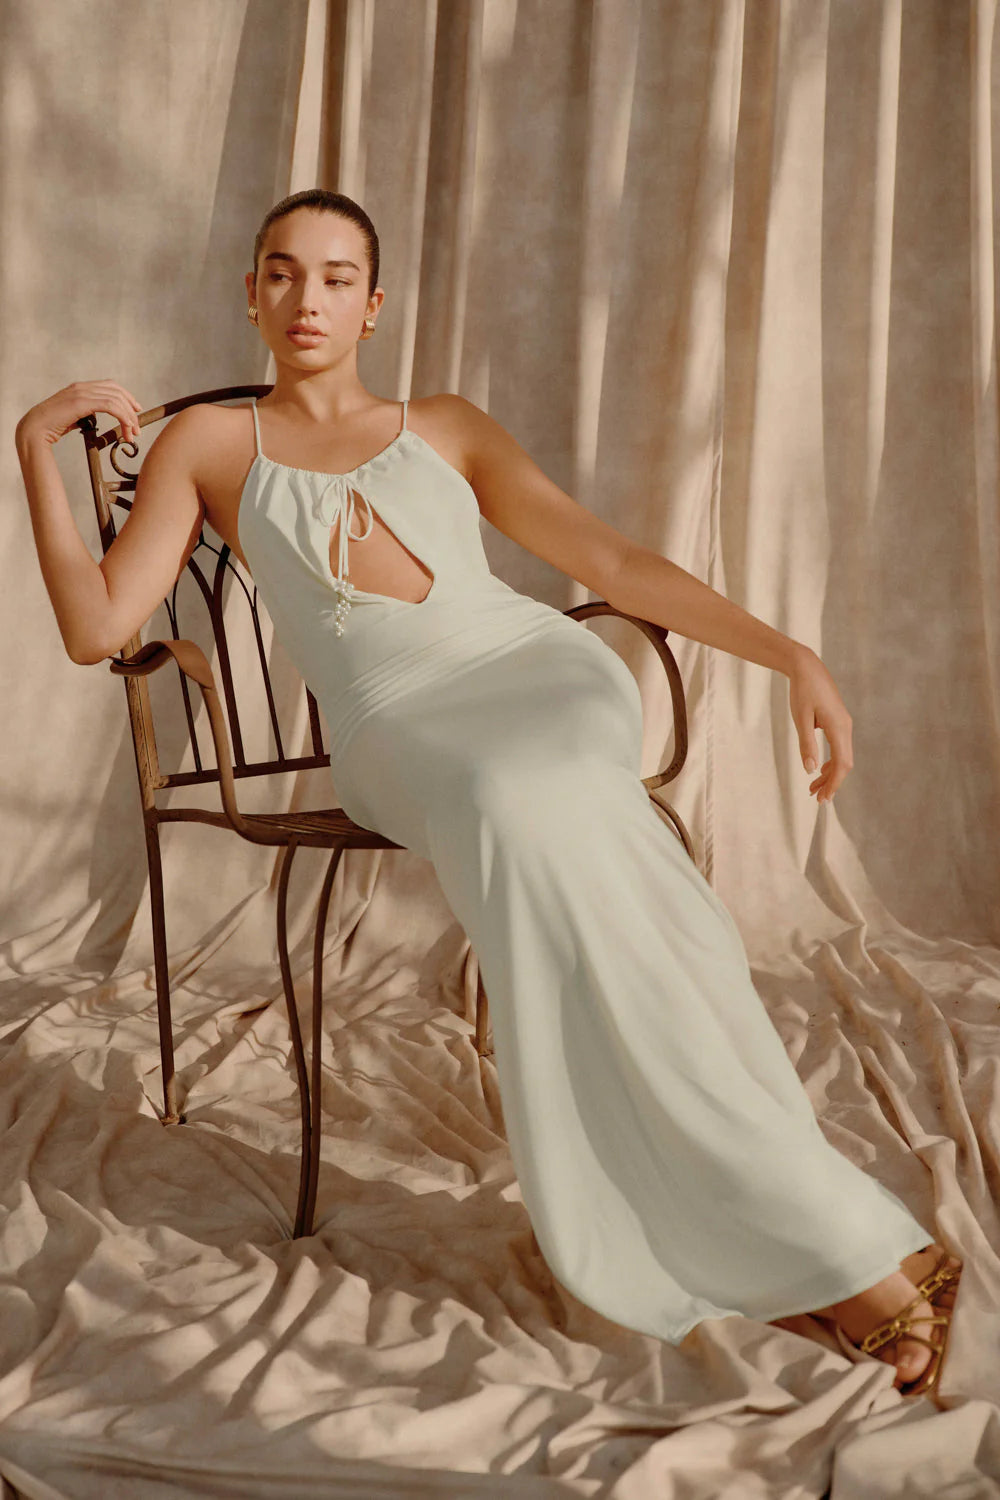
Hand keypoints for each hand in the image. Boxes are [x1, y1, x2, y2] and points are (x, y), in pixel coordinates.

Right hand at [15, 379, 142, 452]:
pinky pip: (109, 405)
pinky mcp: (81, 402)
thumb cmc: (53, 426)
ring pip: (116, 399)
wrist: (35, 428)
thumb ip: (85, 413)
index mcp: (81, 387)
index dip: (126, 397)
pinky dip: (122, 416)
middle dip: (131, 409)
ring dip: (128, 417)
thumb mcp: (73, 416)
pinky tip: (126, 426)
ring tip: (133, 433)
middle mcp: (82, 386)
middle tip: (137, 428)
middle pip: (116, 391)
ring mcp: (81, 392)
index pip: (111, 386)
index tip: (136, 411)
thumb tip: (96, 418)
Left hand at [787, 645, 853, 803]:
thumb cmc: (802, 690)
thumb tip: (810, 770)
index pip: (842, 764)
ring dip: (830, 773)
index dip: (834, 784)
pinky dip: (830, 761)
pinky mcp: (838, 721)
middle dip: (832, 783)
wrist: (806, 667)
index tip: (823, 799)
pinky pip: (838, 747)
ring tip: (813, 788)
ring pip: (842, 756)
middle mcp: (846, 727)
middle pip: (844, 763)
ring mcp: (844, 724)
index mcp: (839, 727)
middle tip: (817, 799)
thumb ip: (806, 744)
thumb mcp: (800, 718)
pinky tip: (818, 769)